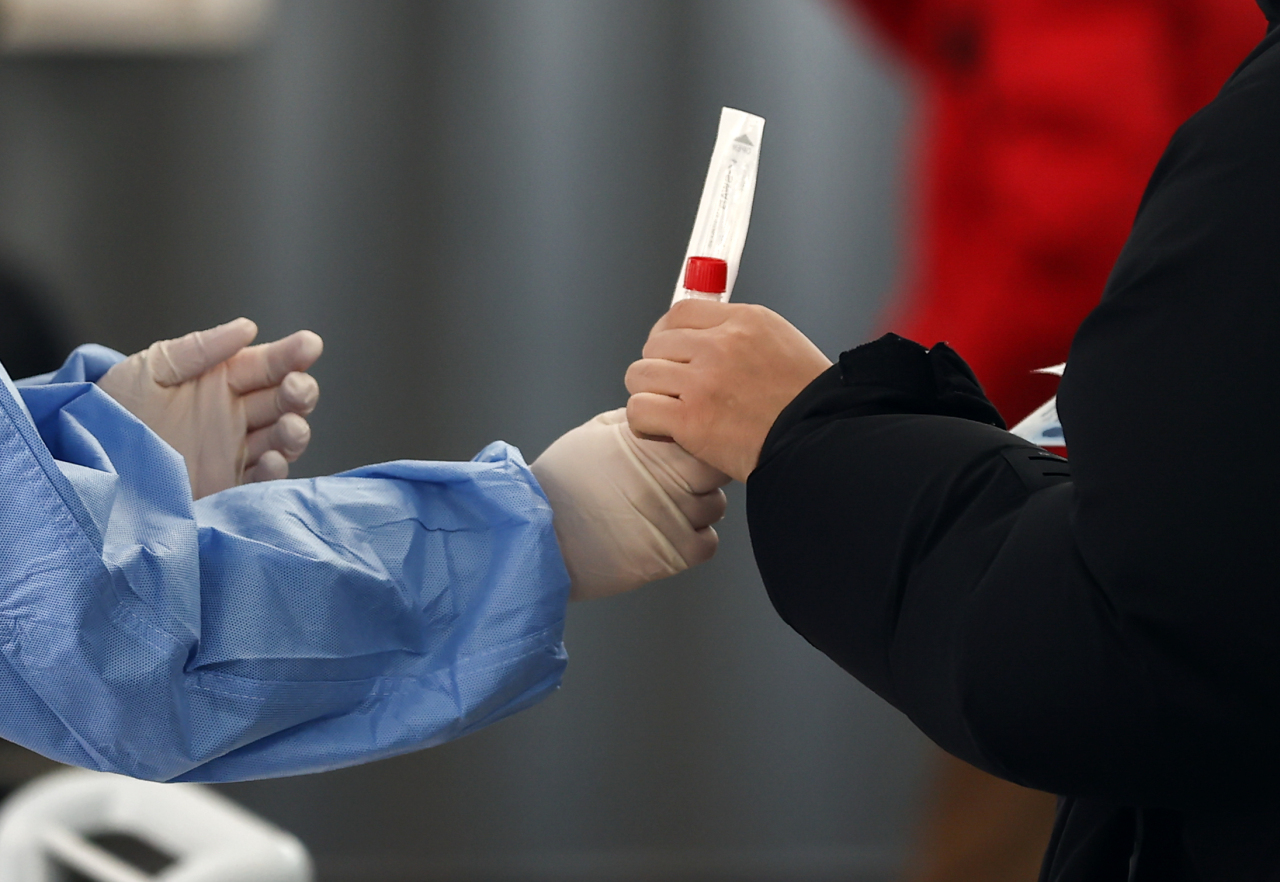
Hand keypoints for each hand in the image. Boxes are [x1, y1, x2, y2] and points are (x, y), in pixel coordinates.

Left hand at [97, 318, 322, 498]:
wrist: (89, 465)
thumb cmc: (112, 411)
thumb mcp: (150, 369)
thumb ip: (199, 350)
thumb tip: (248, 328)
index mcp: (220, 381)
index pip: (266, 365)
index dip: (292, 354)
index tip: (309, 346)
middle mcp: (234, 415)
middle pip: (284, 401)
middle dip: (299, 392)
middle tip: (296, 388)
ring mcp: (234, 452)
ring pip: (282, 439)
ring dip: (294, 431)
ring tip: (290, 427)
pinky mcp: (227, 486)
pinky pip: (261, 480)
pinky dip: (273, 472)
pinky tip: (271, 461)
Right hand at [530, 408, 728, 600]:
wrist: (538, 536)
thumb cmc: (559, 482)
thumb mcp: (594, 433)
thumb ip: (636, 421)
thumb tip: (662, 413)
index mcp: (653, 443)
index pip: (705, 430)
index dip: (701, 436)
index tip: (687, 443)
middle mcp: (670, 478)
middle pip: (718, 468)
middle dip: (705, 470)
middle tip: (682, 477)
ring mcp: (675, 518)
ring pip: (715, 507)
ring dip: (698, 506)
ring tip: (663, 508)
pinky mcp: (673, 555)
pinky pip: (708, 544)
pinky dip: (695, 540)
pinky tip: (666, 532)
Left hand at [625, 300, 830, 481]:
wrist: (823, 444)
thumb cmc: (811, 406)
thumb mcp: (784, 347)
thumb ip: (742, 337)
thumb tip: (703, 337)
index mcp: (746, 321)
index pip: (680, 313)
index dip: (665, 335)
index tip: (668, 355)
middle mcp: (721, 344)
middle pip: (655, 344)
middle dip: (658, 369)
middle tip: (673, 393)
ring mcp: (704, 381)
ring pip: (640, 374)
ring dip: (649, 395)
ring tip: (669, 414)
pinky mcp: (691, 418)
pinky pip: (639, 410)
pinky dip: (644, 424)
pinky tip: (663, 432)